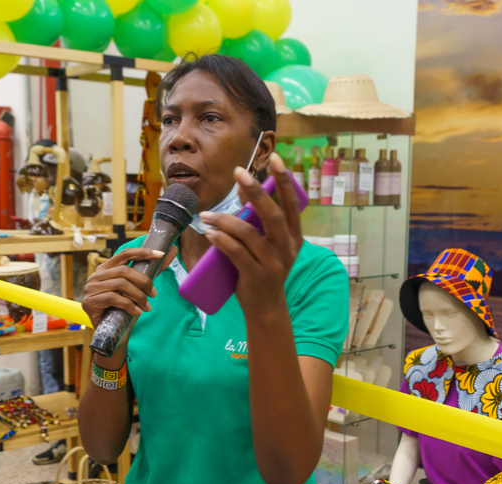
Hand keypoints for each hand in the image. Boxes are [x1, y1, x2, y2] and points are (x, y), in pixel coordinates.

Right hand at [81, 246, 177, 329]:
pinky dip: (129, 305)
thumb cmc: (124, 311)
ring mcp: (90, 289)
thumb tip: (171, 252)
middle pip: (123, 270)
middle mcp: (96, 276)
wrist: (112, 335)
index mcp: (106, 269)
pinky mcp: (89, 302)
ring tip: (146, 307)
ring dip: (138, 296)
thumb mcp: (137, 291)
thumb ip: (150, 274)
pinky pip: (113, 298)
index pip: (124, 254)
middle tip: (154, 294)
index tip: (160, 254)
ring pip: (120, 284)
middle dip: (143, 281)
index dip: (142, 252)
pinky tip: (136, 312)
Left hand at [200, 153, 302, 315]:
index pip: (292, 204)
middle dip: (255, 191)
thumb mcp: (267, 244)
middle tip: (239, 172)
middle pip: (272, 214)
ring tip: (206, 214)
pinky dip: (222, 240)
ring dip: (225, 220)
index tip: (276, 158)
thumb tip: (245, 187)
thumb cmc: (263, 270)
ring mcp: (273, 263)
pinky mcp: (257, 276)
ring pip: (248, 233)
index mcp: (294, 237)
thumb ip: (257, 218)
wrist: (266, 308)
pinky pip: (237, 253)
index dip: (285, 180)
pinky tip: (210, 232)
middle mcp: (287, 248)